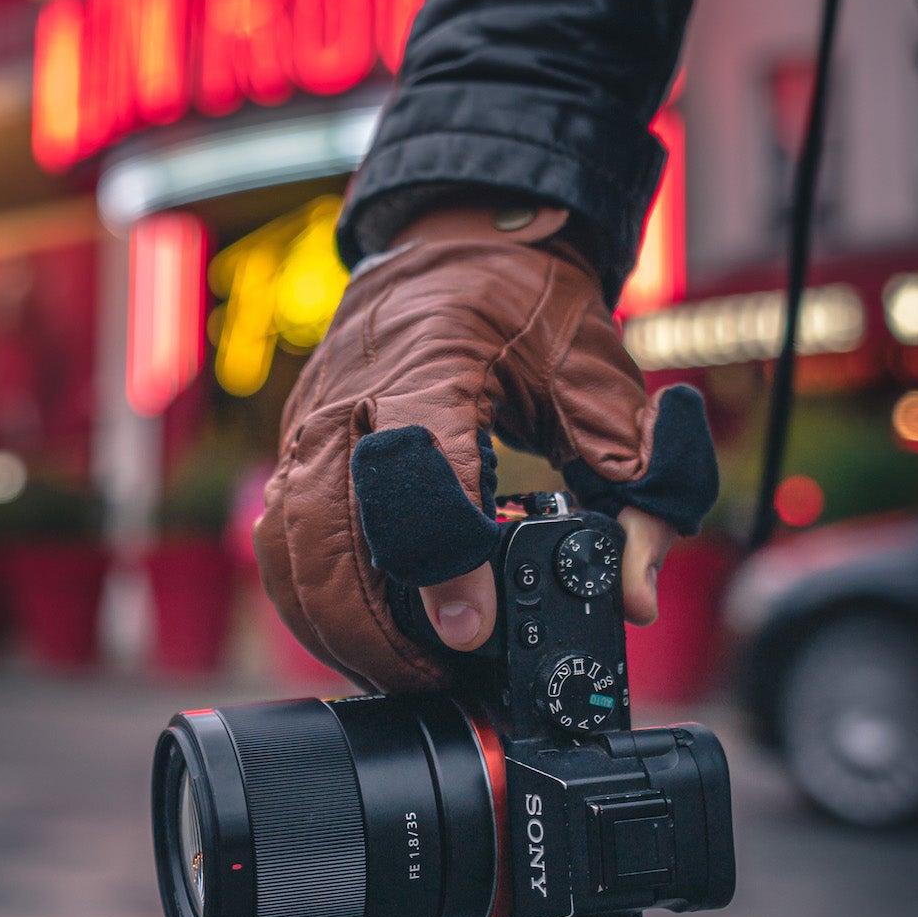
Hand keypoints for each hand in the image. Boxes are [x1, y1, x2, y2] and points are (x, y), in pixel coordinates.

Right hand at [253, 206, 716, 692]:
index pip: (416, 474)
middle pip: (329, 531)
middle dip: (378, 626)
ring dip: (337, 624)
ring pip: (289, 547)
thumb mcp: (601, 379)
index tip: (469, 631)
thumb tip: (633, 592)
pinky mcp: (296, 450)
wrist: (455, 242)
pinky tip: (362, 634)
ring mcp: (310, 425)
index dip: (440, 563)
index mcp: (430, 366)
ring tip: (405, 668)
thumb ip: (637, 478)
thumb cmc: (525, 306)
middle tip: (442, 674)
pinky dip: (310, 600)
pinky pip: (280, 540)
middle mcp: (350, 398)